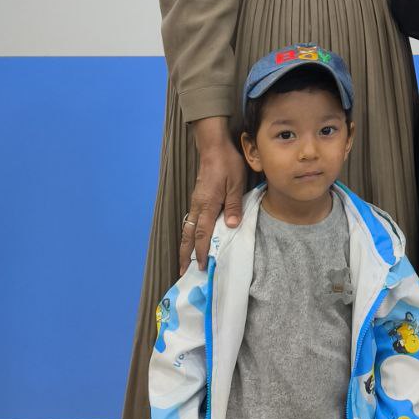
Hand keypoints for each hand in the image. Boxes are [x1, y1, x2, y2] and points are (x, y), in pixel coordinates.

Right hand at [182, 116, 245, 271]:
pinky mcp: (197, 198)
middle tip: (183, 272)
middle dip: (185, 254)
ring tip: (184, 261)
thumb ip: (234, 204)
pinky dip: (189, 234)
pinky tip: (191, 239)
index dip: (201, 251)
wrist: (213, 147)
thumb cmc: (227, 163)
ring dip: (185, 245)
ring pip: (187, 228)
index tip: (201, 266)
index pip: (203, 233)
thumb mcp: (236, 183)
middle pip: (189, 235)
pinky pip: (190, 221)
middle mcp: (198, 206)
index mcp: (208, 204)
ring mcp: (196, 202)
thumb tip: (231, 226)